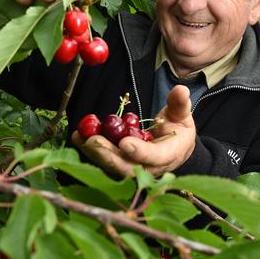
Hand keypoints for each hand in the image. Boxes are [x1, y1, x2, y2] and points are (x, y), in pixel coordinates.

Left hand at [72, 85, 196, 176]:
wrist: (174, 145)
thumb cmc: (178, 128)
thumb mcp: (182, 114)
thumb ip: (180, 104)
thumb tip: (180, 90)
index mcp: (171, 155)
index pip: (155, 157)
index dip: (140, 152)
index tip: (125, 142)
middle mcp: (151, 167)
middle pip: (128, 167)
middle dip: (109, 155)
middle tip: (93, 141)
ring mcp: (135, 169)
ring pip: (113, 166)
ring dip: (95, 153)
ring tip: (80, 137)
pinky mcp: (121, 165)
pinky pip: (105, 161)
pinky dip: (90, 150)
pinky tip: (77, 136)